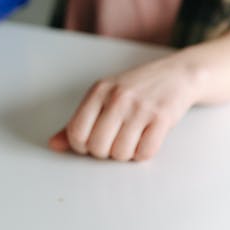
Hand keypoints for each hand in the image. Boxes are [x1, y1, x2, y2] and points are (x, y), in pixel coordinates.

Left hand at [48, 54, 199, 160]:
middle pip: (97, 147)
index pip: (76, 133)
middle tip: (112, 141)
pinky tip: (144, 141)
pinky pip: (145, 152)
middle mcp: (117, 98)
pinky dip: (142, 154)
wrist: (176, 75)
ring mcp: (141, 108)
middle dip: (103, 152)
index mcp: (98, 92)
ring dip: (124, 154)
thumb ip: (77, 122)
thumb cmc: (134, 89)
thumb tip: (53, 145)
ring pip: (120, 153)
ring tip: (129, 139)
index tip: (90, 142)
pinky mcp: (163, 118)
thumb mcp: (102, 97)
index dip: (81, 146)